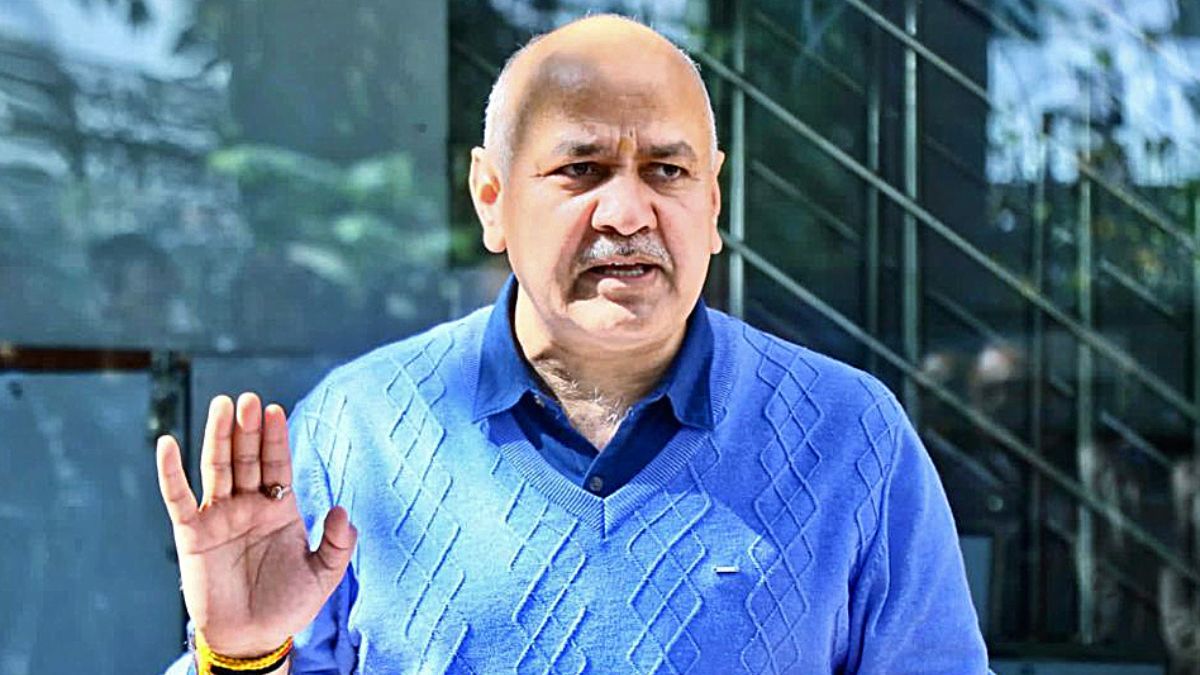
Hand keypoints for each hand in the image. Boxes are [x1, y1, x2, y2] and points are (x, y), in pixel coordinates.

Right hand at [156, 393, 356, 656]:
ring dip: (218, 437)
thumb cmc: (287, 606)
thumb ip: (337, 544)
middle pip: (247, 458)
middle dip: (249, 429)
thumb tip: (342, 511)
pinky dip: (170, 472)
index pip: (277, 464)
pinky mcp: (192, 534)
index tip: (277, 410)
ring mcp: (219, 516)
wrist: (251, 638)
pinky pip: (178, 498)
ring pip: (217, 468)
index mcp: (279, 508)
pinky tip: (167, 444)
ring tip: (222, 405)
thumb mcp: (322, 576)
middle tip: (250, 399)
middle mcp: (248, 505)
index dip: (276, 439)